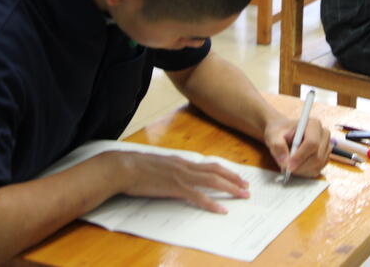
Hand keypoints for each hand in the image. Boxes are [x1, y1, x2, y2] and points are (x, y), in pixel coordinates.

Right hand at [113, 151, 249, 213]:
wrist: (123, 167)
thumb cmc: (136, 167)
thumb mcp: (159, 164)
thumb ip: (171, 168)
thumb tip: (179, 174)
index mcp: (182, 160)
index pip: (209, 165)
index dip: (225, 170)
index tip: (237, 176)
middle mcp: (185, 166)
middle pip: (216, 171)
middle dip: (234, 179)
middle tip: (246, 187)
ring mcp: (181, 176)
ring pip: (212, 181)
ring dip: (230, 188)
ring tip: (242, 195)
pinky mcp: (174, 187)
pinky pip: (198, 196)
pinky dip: (211, 203)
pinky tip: (221, 209)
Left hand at [263, 115, 330, 177]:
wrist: (282, 133)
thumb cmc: (279, 132)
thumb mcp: (273, 136)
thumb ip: (277, 146)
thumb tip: (284, 161)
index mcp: (313, 124)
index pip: (312, 143)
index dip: (300, 156)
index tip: (288, 165)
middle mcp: (323, 134)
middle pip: (317, 156)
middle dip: (300, 166)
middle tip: (285, 169)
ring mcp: (326, 146)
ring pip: (318, 165)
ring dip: (302, 170)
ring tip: (288, 166)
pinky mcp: (325, 157)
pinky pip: (317, 169)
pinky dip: (305, 172)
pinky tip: (295, 167)